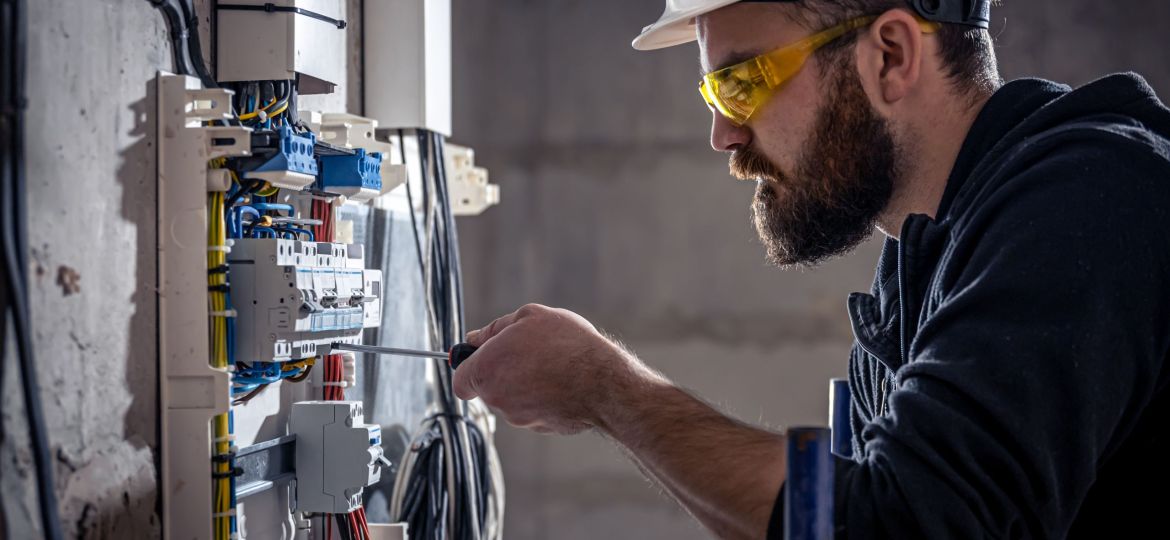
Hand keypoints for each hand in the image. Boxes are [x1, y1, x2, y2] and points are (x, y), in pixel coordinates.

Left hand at [453, 303, 644, 434]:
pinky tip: (563, 383)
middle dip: (503, 371)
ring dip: (526, 384)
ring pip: (513, 399)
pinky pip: (535, 410)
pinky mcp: (541, 428)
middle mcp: (497, 399)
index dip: (469, 367)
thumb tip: (475, 338)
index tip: (483, 358)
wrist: (602, 382)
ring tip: (553, 365)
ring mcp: (519, 417)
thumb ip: (495, 329)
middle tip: (530, 352)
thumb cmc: (566, 345)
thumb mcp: (529, 317)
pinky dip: (544, 399)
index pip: (460, 380)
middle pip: (489, 387)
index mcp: (485, 370)